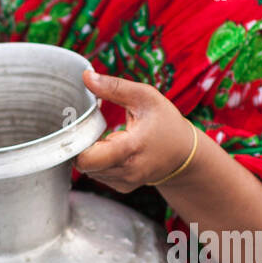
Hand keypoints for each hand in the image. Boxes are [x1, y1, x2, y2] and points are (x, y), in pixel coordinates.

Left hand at [75, 67, 195, 192]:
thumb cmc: (166, 122)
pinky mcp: (123, 187)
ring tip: (108, 139)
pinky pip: (99, 175)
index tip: (81, 128)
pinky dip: (100, 163)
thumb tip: (86, 76)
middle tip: (93, 130)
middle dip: (83, 146)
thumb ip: (113, 87)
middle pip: (84, 164)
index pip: (87, 159)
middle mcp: (127, 171)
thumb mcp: (145, 97)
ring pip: (89, 171)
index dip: (76, 144)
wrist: (185, 153)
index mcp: (130, 148)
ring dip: (91, 154)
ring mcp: (125, 182)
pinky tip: (113, 150)